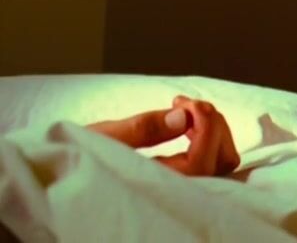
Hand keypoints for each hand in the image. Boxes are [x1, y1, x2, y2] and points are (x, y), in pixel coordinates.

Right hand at [87, 95, 239, 176]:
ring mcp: (186, 188)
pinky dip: (208, 134)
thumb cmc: (79, 157)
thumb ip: (141, 129)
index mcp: (157, 187)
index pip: (202, 160)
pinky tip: (184, 121)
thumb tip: (184, 117)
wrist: (73, 174)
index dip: (204, 125)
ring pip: (223, 159)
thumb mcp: (101, 139)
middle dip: (211, 123)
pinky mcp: (187, 179)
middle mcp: (178, 193)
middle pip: (223, 159)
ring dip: (210, 127)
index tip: (180, 101)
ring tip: (180, 109)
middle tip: (180, 103)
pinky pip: (214, 158)